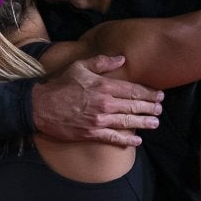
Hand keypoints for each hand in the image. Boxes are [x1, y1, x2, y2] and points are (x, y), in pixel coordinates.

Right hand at [32, 54, 162, 145]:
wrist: (40, 107)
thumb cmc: (60, 85)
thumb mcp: (80, 66)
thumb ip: (102, 62)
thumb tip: (122, 59)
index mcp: (103, 86)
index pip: (132, 89)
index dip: (148, 93)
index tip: (159, 94)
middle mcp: (104, 103)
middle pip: (133, 106)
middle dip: (150, 107)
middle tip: (160, 109)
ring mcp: (99, 120)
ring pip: (127, 122)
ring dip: (144, 123)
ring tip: (155, 123)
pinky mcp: (92, 133)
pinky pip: (113, 138)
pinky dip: (126, 140)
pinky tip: (137, 141)